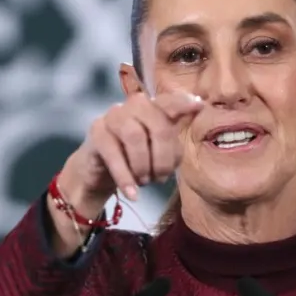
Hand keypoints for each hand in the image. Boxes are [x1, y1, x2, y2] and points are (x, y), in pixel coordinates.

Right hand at [59, 91, 203, 209]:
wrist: (98, 174)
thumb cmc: (134, 161)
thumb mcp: (159, 154)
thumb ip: (174, 143)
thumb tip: (193, 119)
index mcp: (153, 109)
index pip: (170, 101)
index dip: (184, 103)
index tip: (199, 106)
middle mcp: (134, 106)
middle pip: (158, 124)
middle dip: (164, 156)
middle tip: (162, 178)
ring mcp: (113, 116)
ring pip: (135, 136)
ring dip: (143, 165)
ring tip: (144, 182)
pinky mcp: (96, 133)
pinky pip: (113, 154)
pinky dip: (125, 177)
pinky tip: (132, 194)